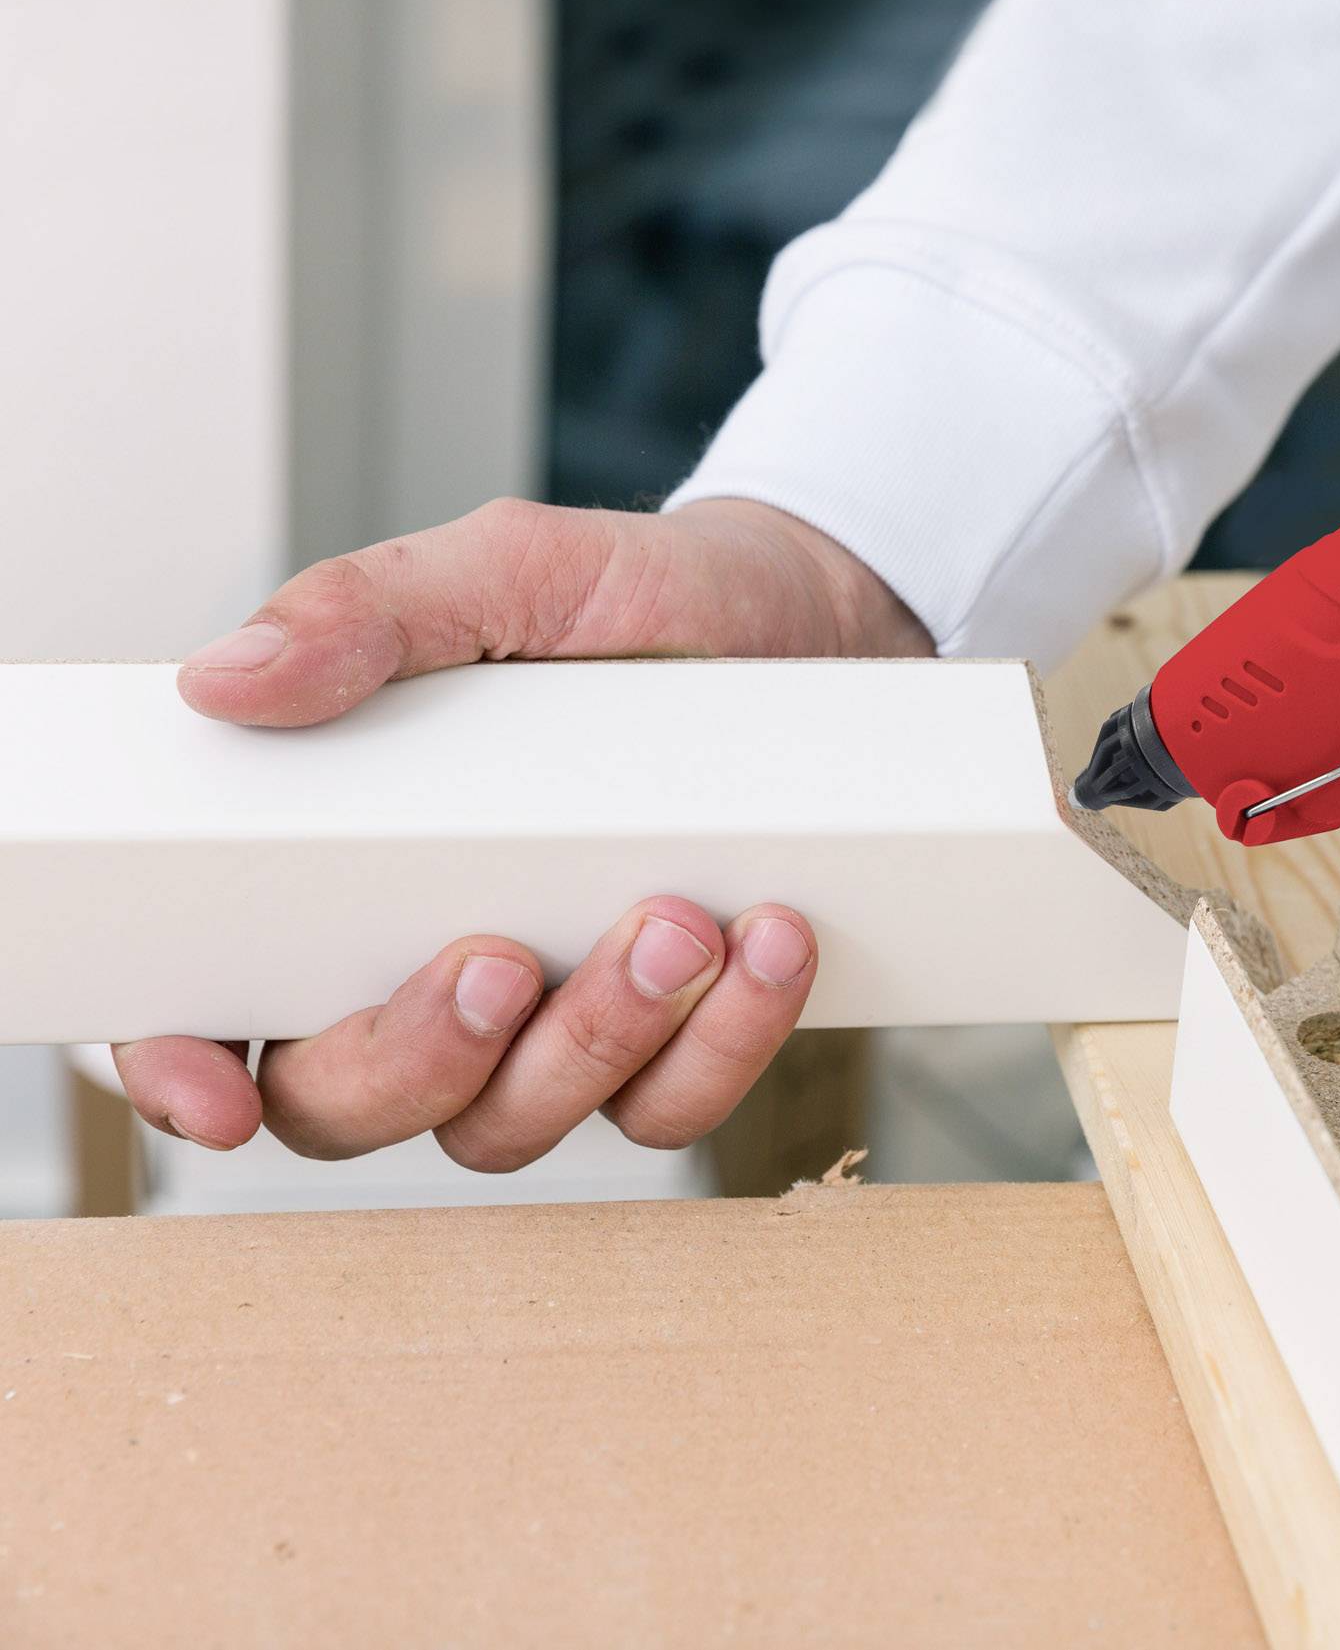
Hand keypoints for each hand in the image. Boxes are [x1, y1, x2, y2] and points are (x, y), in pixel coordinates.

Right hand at [114, 498, 931, 1167]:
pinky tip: (766, 939)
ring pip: (511, 1125)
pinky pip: (671, 1107)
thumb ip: (367, 613)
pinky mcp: (669, 1041)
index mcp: (330, 872)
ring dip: (592, 1043)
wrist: (801, 615)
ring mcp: (543, 1024)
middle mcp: (416, 970)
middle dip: (420, 1056)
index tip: (218, 1091)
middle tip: (504, 959)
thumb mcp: (506, 571)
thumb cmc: (630, 603)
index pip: (203, 1010)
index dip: (181, 1074)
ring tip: (675, 922)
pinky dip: (722, 1043)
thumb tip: (228, 679)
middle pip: (346, 1105)